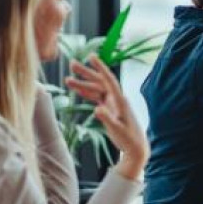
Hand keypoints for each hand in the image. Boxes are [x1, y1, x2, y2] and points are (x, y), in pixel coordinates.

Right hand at [65, 57, 149, 180]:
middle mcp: (116, 99)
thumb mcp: (116, 129)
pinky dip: (87, 93)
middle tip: (72, 64)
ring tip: (67, 80)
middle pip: (100, 81)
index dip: (100, 67)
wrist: (135, 147)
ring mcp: (113, 103)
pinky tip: (77, 90)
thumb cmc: (128, 138)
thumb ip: (107, 119)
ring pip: (96, 89)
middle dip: (86, 72)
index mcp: (120, 100)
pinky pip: (97, 97)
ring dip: (83, 84)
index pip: (109, 79)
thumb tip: (96, 109)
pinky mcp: (109, 109)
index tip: (91, 56)